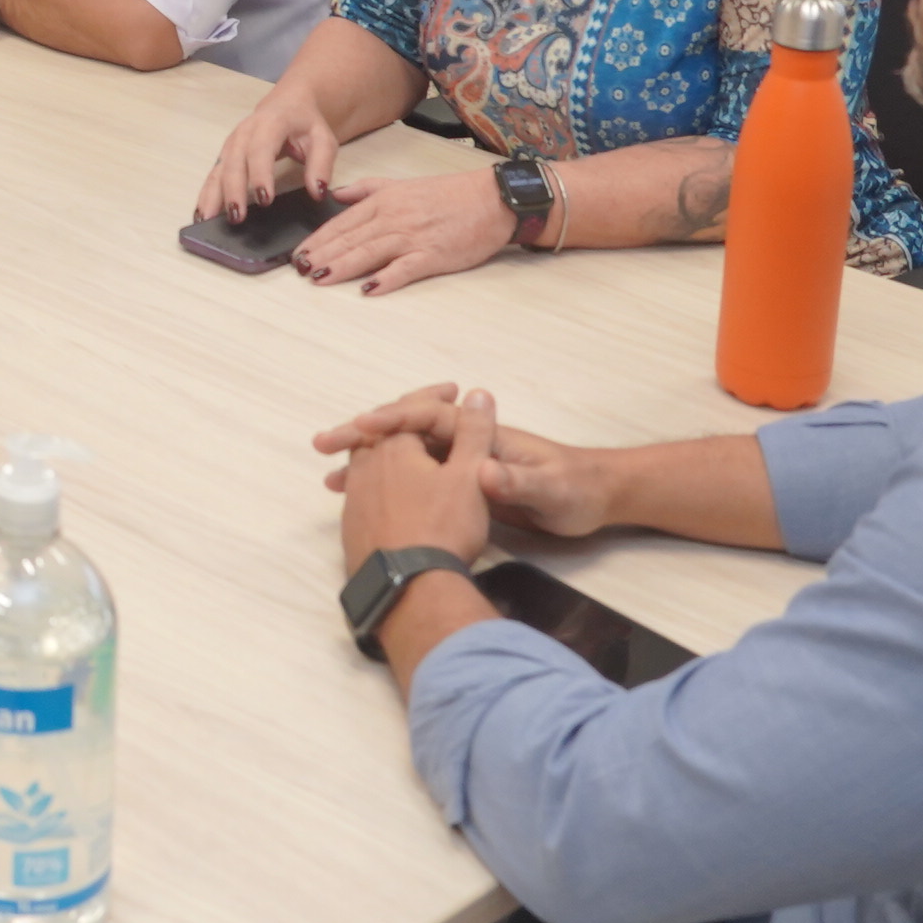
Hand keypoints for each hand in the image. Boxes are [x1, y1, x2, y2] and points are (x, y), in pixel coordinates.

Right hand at [199, 80, 343, 221]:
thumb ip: (322, 164)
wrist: (289, 104)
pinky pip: (213, 174)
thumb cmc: (306, 123)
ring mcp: (232, 143)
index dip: (260, 174)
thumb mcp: (322, 139)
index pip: (261, 149)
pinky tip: (202, 213)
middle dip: (233, 190)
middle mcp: (245, 132)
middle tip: (237, 217)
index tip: (264, 200)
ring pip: (219, 169)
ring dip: (212, 195)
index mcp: (270, 123)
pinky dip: (206, 194)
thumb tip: (318, 191)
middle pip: (234, 162)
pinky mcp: (226, 155)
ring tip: (208, 220)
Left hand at [293, 167, 514, 294]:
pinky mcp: (433, 254)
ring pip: (370, 252)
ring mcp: (413, 237)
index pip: (342, 222)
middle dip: (322, 254)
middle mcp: (394, 218)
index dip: (318, 239)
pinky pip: (404, 268)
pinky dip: (386, 278)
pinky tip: (368, 289)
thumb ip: (367, 189)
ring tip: (319, 278)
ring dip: (343, 266)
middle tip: (298, 269)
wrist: (492, 199)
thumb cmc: (450, 195)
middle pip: (350, 238)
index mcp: (385, 201)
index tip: (298, 253)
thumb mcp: (403, 184)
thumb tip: (336, 194)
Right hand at [319, 385, 612, 538]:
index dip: (394, 420)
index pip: (430, 419)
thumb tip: (484, 468)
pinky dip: (386, 487)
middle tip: (324, 446)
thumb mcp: (551, 490)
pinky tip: (365, 503)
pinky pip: (414, 480)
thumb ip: (518, 479)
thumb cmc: (577, 490)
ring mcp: (463, 465)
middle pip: (407, 432)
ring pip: (405, 457)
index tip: (360, 427)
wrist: (598, 500)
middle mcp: (468, 445)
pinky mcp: (463, 487)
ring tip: (329, 480)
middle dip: (364, 436)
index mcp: (484, 437)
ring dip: (367, 463)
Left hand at [326, 384, 502, 572]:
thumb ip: (475, 431)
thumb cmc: (443, 527)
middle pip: (382, 432)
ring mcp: (353, 499)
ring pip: (369, 462)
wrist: (409, 587)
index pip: (409, 408)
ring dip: (388, 452)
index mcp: (392, 447)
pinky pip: (364, 493)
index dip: (433, 396)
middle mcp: (365, 467)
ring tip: (409, 453)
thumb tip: (478, 394)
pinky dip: (381, 483)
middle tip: (428, 418)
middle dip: (406, 420)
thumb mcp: (471, 474)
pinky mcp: (352, 528)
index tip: (453, 391)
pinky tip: (394, 495)